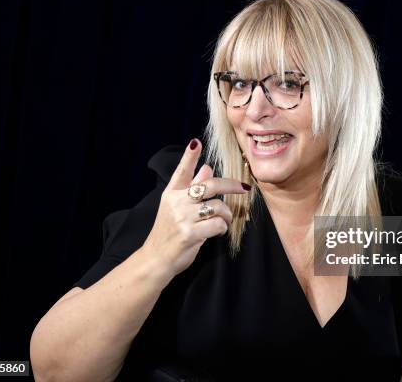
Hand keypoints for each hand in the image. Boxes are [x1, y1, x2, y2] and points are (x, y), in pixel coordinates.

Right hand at [145, 139, 248, 278]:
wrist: (156, 258)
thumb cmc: (170, 232)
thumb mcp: (177, 207)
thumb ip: (192, 187)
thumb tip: (207, 167)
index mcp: (172, 193)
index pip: (182, 171)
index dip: (189, 157)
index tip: (196, 143)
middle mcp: (176, 202)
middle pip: (210, 185)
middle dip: (232, 185)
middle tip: (245, 188)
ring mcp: (182, 217)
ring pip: (218, 206)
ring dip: (226, 214)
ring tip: (223, 221)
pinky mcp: (189, 233)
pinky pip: (217, 224)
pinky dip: (222, 228)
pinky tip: (217, 232)